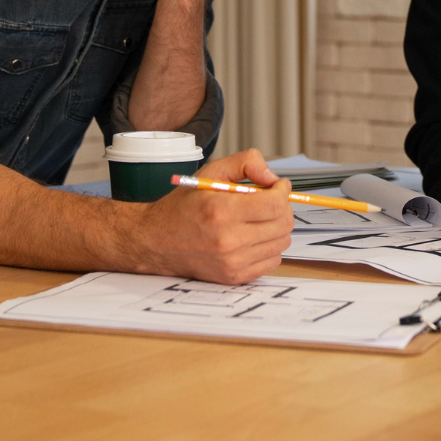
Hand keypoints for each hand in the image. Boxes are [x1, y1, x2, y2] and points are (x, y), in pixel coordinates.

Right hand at [134, 149, 292, 283]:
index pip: (275, 204)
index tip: (278, 186)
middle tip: (270, 200)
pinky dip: (269, 247)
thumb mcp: (211, 171)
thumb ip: (246, 163)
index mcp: (222, 212)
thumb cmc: (184, 206)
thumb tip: (274, 178)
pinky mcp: (235, 277)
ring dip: (277, 227)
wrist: (157, 241)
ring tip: (259, 218)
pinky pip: (273, 261)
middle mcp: (228, 241)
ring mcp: (233, 263)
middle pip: (283, 224)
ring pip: (281, 243)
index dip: (282, 191)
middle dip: (282, 207)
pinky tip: (253, 236)